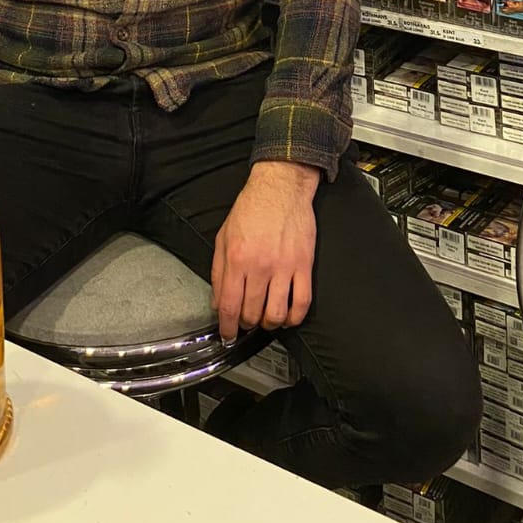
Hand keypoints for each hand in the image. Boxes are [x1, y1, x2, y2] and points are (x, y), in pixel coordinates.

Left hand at [211, 161, 319, 341]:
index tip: (228, 335)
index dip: (227, 327)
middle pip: (252, 313)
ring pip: (276, 314)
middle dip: (246, 324)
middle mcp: (259, 265)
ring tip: (266, 319)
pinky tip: (289, 317)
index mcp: (237, 258)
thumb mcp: (223, 236)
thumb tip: (218, 301)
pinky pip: (302, 302)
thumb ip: (218, 271)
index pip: (229, 305)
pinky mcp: (304, 265)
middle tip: (246, 322)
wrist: (281, 187)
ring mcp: (284, 267)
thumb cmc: (252, 208)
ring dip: (269, 324)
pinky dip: (295, 317)